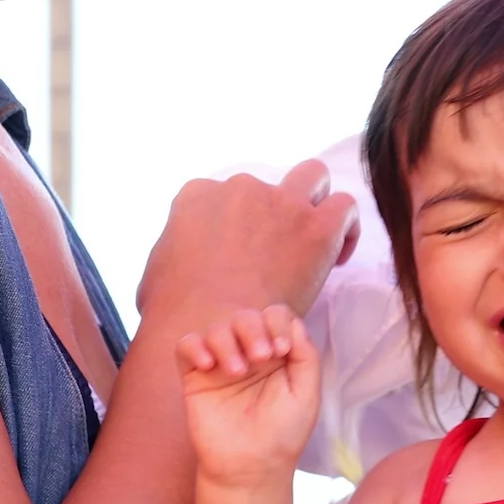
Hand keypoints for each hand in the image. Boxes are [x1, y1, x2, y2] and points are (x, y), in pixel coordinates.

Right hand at [138, 160, 359, 327]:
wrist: (209, 325)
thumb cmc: (177, 309)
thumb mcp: (157, 268)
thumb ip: (174, 247)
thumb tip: (182, 252)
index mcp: (198, 193)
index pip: (227, 193)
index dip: (243, 222)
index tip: (249, 250)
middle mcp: (240, 187)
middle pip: (270, 184)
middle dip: (278, 206)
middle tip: (281, 244)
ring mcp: (279, 202)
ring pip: (314, 177)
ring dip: (316, 202)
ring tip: (315, 239)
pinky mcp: (314, 226)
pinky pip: (345, 207)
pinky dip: (346, 228)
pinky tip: (335, 257)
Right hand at [178, 305, 320, 487]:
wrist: (250, 467)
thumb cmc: (282, 434)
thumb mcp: (306, 394)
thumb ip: (305, 355)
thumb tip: (292, 324)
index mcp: (277, 353)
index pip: (275, 316)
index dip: (277, 323)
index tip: (281, 349)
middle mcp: (248, 353)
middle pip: (246, 317)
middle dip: (253, 329)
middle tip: (260, 357)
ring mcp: (221, 363)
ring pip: (216, 329)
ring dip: (227, 342)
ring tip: (237, 371)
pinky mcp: (196, 377)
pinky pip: (186, 346)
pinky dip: (195, 347)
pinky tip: (208, 365)